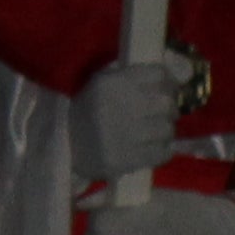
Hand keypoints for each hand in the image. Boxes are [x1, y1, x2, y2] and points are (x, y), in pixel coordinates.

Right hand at [70, 54, 190, 183]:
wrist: (63, 144)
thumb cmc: (86, 110)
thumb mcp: (101, 82)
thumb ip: (130, 76)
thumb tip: (167, 75)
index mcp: (113, 83)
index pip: (158, 75)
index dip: (170, 81)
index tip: (170, 89)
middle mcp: (122, 106)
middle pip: (167, 103)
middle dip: (171, 107)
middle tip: (166, 112)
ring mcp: (125, 135)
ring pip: (167, 129)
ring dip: (166, 130)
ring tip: (157, 131)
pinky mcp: (127, 160)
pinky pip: (162, 153)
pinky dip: (163, 149)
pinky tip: (155, 147)